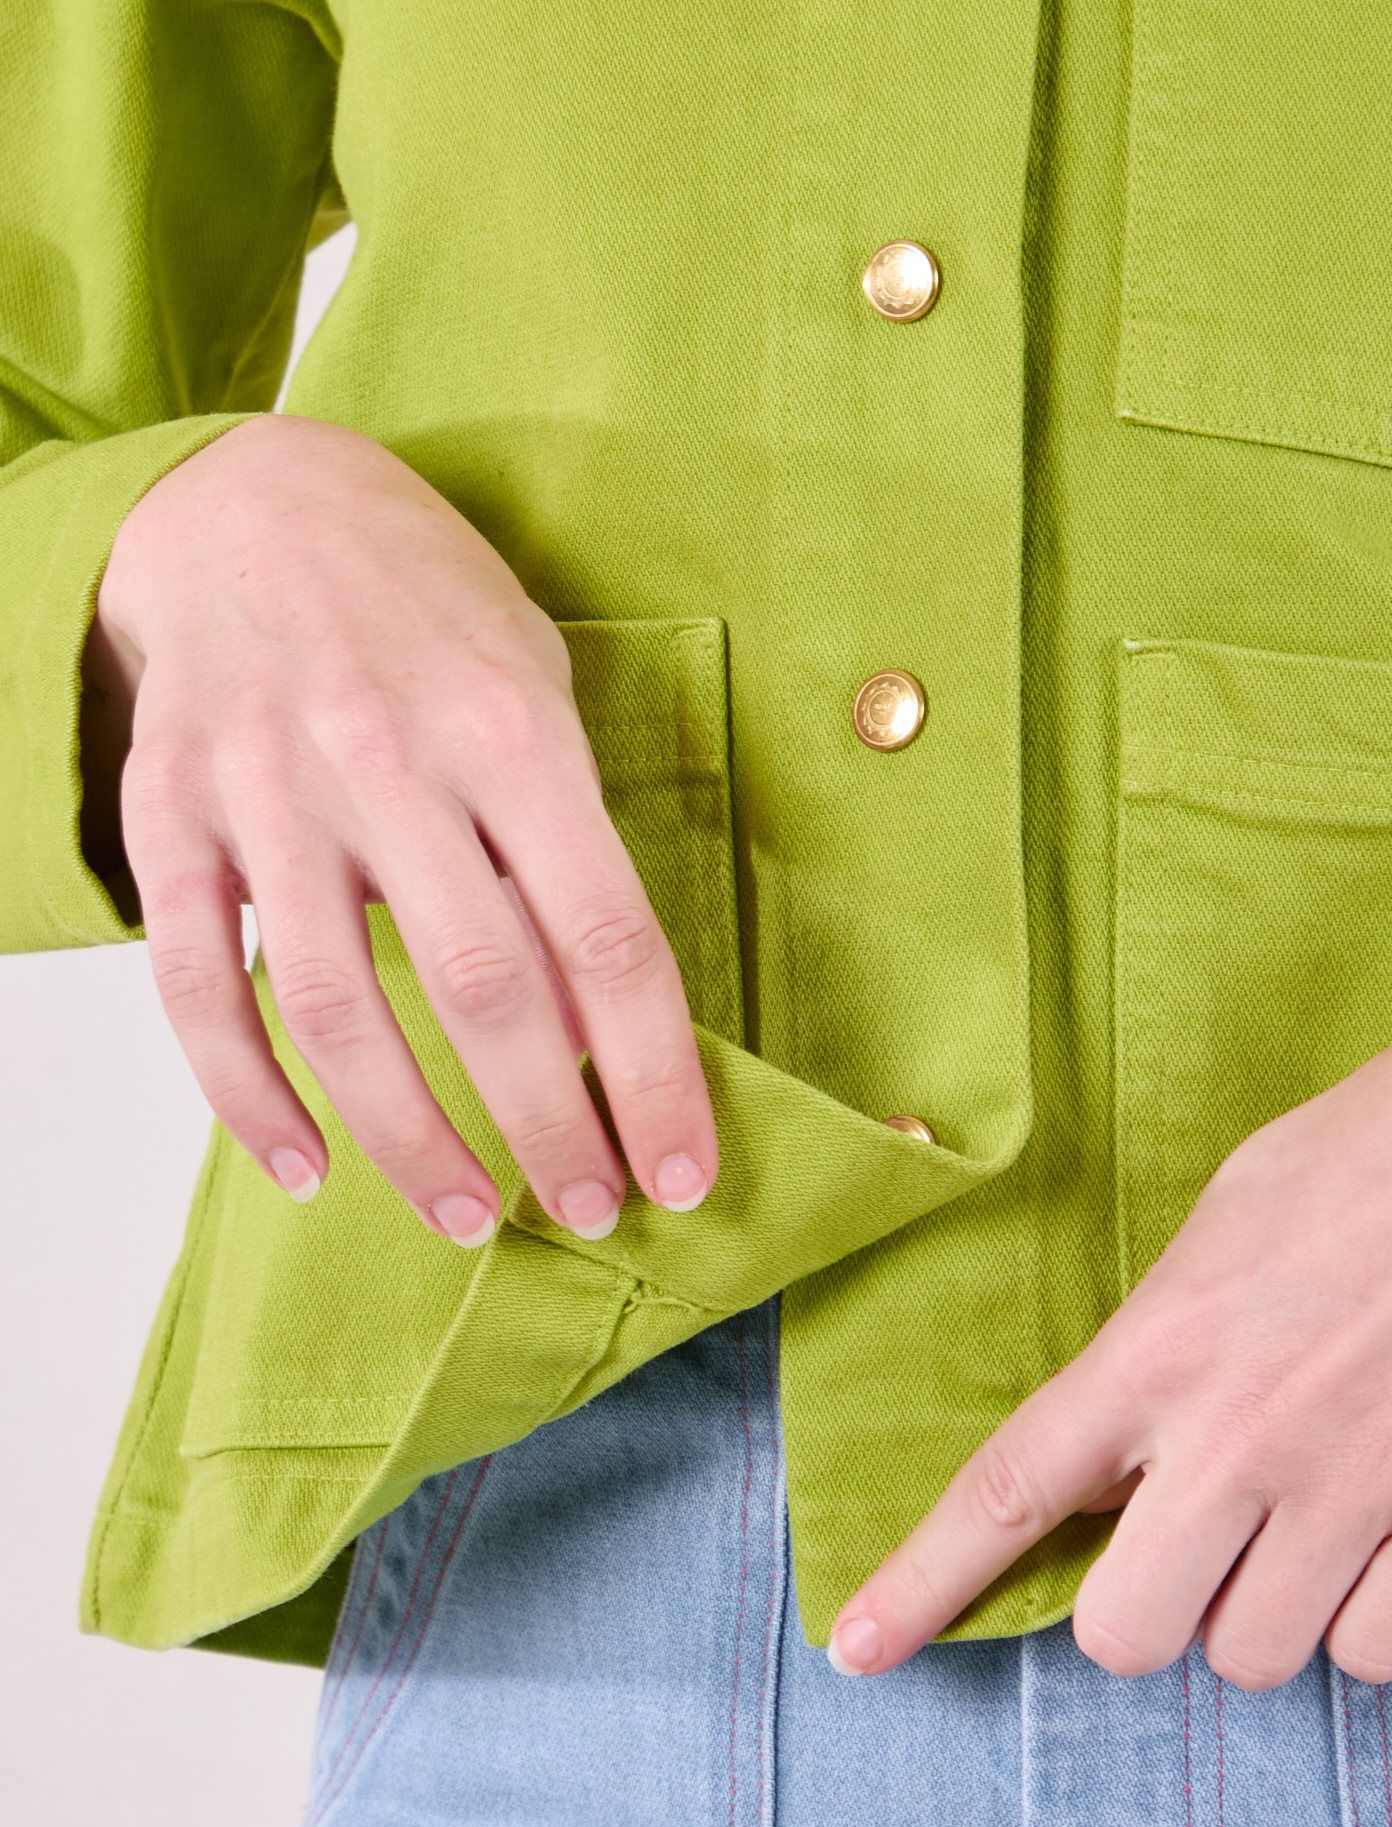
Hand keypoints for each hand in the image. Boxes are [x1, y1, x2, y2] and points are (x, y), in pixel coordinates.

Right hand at [85, 414, 716, 1243]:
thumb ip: (564, 849)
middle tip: (588, 1211)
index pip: (607, 936)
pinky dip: (248, 1096)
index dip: (656, 1072)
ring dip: (413, 1142)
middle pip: (485, 990)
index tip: (681, 1170)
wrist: (253, 503)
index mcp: (511, 727)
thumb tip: (601, 1030)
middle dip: (550, 1128)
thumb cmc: (427, 611)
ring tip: (471, 1216)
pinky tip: (305, 1167)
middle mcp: (385, 758)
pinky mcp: (168, 815)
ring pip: (340, 1011)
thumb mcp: (535, 692)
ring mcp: (265, 788)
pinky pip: (198, 986)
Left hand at [828, 952, 1391, 1687]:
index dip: (922, 1585)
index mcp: (1158, 1349)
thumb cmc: (1374, 1150)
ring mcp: (1354, 1488)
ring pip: (1252, 1658)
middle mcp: (1238, 1437)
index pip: (1008, 1491)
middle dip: (1138, 1613)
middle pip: (1125, 1634)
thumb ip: (1159, 1345)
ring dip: (1258, 1613)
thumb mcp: (1221, 1225)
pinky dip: (1366, 1626)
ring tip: (1299, 1522)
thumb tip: (1130, 1437)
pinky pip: (1376, 1657)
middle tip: (1180, 1550)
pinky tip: (1378, 1545)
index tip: (857, 1649)